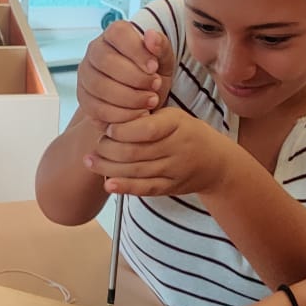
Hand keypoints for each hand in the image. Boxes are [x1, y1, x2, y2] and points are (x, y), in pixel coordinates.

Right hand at [77, 22, 170, 126]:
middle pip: (106, 61)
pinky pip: (98, 109)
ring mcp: (86, 76)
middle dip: (136, 77)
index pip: (118, 33)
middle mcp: (94, 52)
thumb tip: (151, 36)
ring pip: (101, 86)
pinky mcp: (85, 100)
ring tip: (150, 100)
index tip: (154, 67)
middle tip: (156, 86)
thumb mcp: (164, 60)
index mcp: (113, 35)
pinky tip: (139, 113)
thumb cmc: (152, 76)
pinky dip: (123, 114)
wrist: (144, 101)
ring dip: (131, 98)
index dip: (137, 51)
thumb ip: (161, 46)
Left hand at [86, 109, 248, 197]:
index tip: (107, 128)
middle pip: (135, 152)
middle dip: (108, 149)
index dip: (121, 130)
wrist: (216, 162)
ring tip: (90, 161)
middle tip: (96, 145)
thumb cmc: (185, 132)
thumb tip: (108, 117)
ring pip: (136, 171)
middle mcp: (177, 147)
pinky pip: (146, 188)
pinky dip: (125, 187)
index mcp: (177, 124)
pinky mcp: (171, 187)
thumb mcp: (172, 116)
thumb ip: (146, 117)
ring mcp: (174, 170)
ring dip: (108, 167)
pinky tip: (108, 184)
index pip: (145, 129)